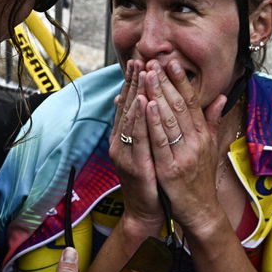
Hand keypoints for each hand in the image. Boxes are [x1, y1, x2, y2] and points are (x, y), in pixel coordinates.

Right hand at [109, 60, 160, 228]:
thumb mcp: (148, 150)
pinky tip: (145, 103)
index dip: (132, 83)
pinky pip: (138, 138)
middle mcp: (120, 143)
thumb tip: (142, 102)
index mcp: (124, 138)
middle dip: (133, 83)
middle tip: (139, 60)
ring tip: (142, 74)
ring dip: (136, 94)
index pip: (127, 105)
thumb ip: (144, 127)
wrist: (147, 211)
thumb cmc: (151, 180)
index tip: (138, 62)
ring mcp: (125, 154)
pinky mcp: (134, 165)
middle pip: (126, 108)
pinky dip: (141, 120)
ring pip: (131, 119)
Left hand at [141, 58, 227, 232]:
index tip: (172, 62)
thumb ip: (213, 122)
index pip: (192, 102)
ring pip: (169, 119)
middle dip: (165, 81)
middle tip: (154, 61)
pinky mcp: (170, 169)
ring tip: (147, 74)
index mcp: (203, 135)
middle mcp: (196, 142)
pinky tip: (147, 105)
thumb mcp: (210, 148)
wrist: (201, 211)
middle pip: (179, 106)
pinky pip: (160, 142)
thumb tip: (221, 97)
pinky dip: (153, 122)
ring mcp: (184, 155)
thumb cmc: (201, 179)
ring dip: (157, 94)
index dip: (182, 81)